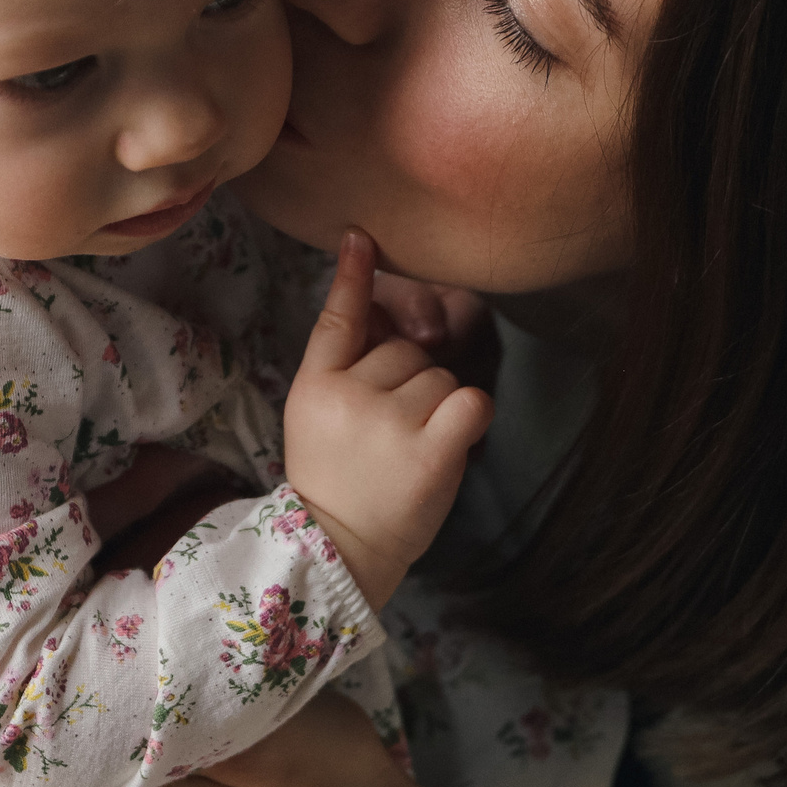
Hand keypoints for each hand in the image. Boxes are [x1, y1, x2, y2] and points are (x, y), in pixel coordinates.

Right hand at [285, 230, 494, 606]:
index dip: (352, 277)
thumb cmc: (337, 478)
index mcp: (315, 385)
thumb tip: (388, 309)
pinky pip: (471, 401)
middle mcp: (349, 396)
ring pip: (441, 376)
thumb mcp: (317, 415)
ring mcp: (390, 422)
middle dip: (410, 383)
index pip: (337, 319)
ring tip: (410, 450)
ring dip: (438, 406)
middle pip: (407, 351)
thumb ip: (346, 366)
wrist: (339, 550)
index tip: (361, 236)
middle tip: (388, 434)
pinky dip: (472, 416)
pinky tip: (454, 440)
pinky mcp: (431, 451)